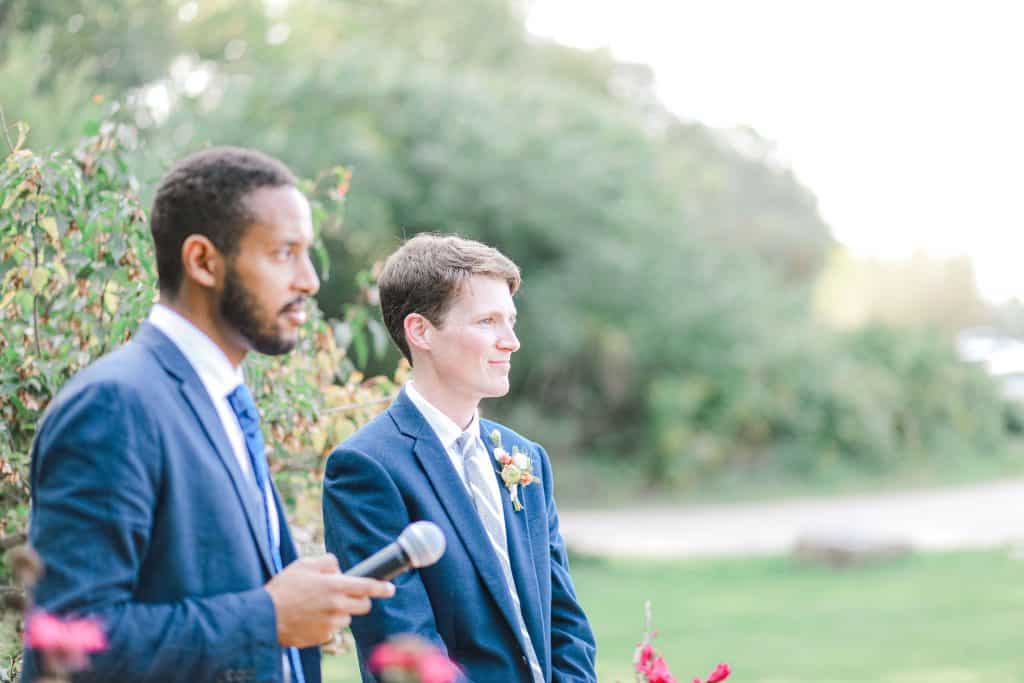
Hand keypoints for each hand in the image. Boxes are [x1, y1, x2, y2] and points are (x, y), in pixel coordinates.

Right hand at [265, 554, 394, 647]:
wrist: (264, 617)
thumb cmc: (283, 588)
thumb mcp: (304, 564)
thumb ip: (327, 562)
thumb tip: (338, 569)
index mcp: (335, 586)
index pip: (368, 587)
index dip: (382, 587)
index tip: (390, 588)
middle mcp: (337, 606)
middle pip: (364, 605)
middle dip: (360, 600)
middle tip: (347, 595)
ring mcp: (331, 624)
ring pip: (347, 617)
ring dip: (340, 612)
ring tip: (317, 606)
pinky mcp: (323, 637)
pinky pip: (332, 629)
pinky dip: (326, 624)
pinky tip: (310, 618)